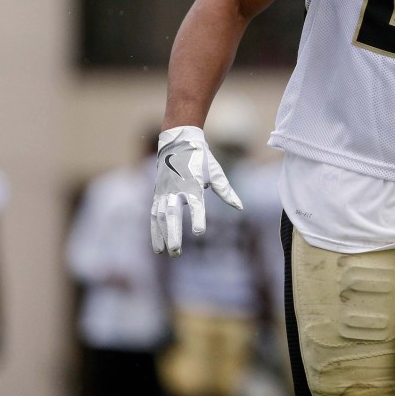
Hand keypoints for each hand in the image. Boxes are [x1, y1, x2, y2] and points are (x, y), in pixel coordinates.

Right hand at [151, 126, 242, 256]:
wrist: (179, 142)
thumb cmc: (201, 159)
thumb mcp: (215, 174)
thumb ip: (226, 192)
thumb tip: (240, 207)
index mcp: (192, 184)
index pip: (195, 204)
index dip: (197, 217)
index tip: (200, 232)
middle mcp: (176, 189)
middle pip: (172, 214)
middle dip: (173, 233)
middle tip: (176, 251)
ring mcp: (164, 192)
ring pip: (160, 216)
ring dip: (161, 235)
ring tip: (165, 252)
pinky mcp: (157, 194)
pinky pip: (154, 214)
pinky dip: (154, 230)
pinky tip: (157, 246)